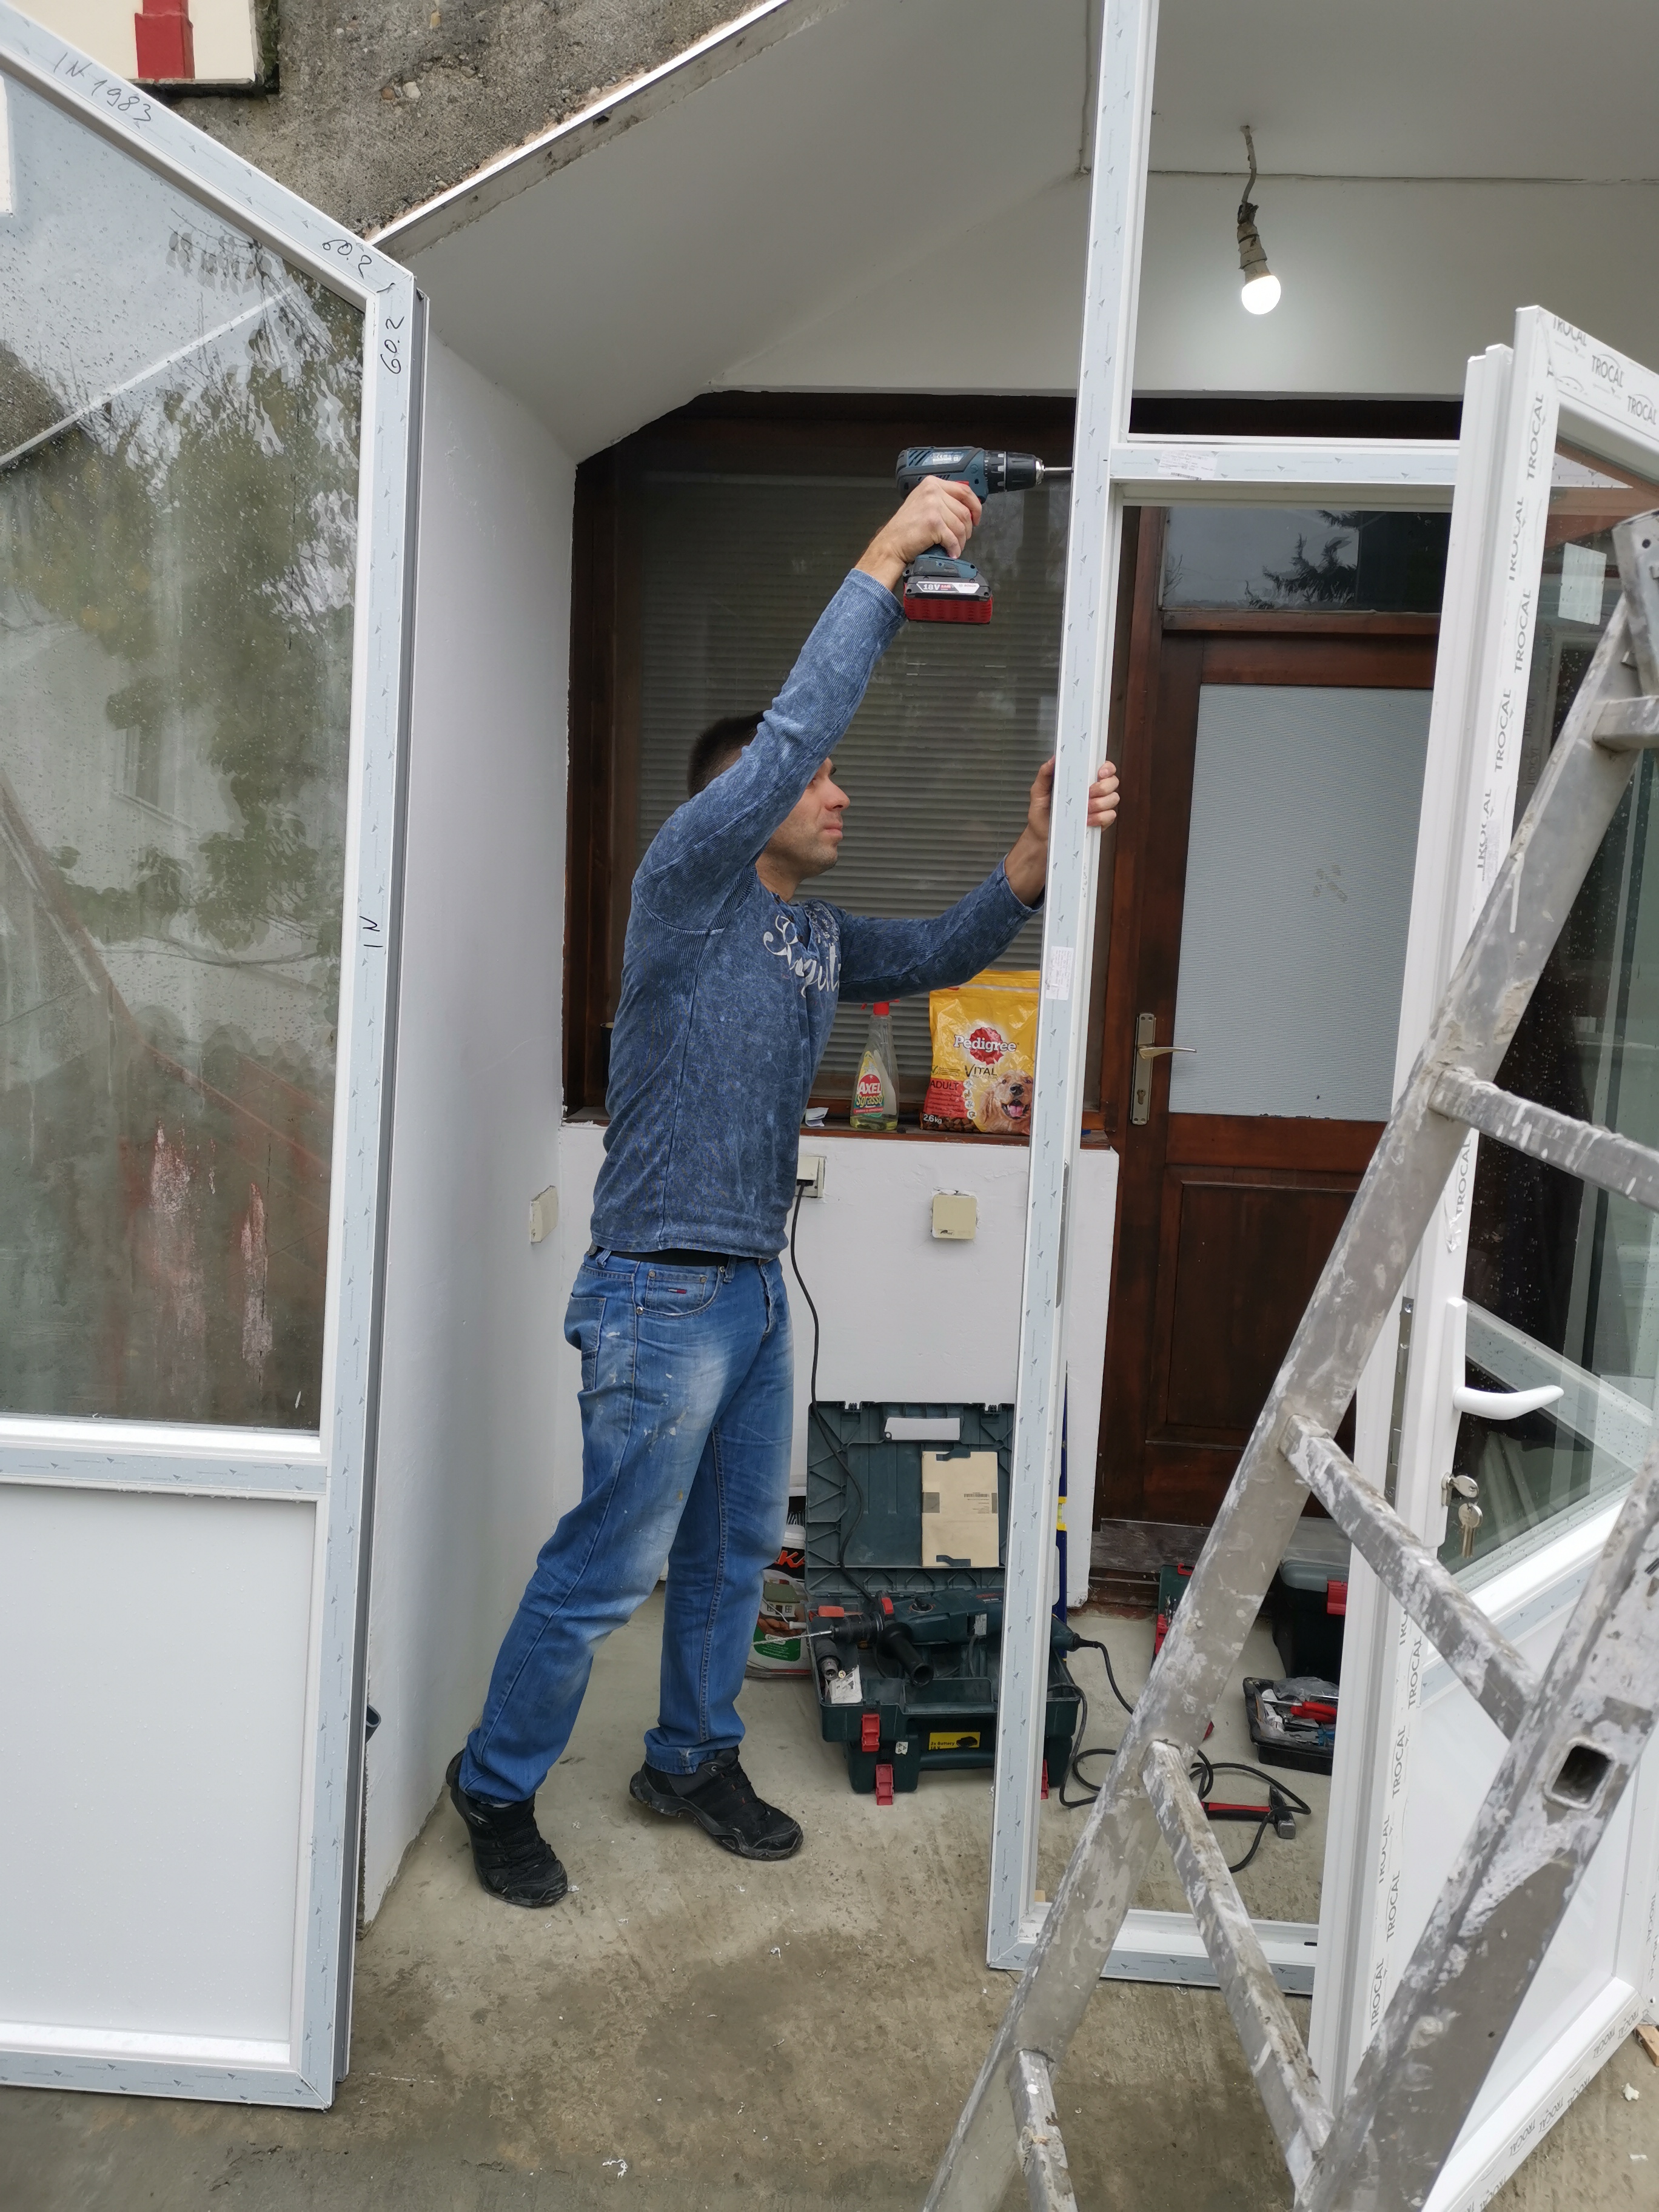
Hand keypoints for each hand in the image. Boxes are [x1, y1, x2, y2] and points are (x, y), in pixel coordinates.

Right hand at [855, 476, 981, 592]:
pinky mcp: (933, 523)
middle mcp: (933, 492)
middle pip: (964, 511)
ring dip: (961, 541)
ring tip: (955, 547)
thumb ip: (942, 499)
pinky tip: (950, 552)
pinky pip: (953, 538)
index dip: (975, 506)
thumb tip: (965, 508)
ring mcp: (933, 506)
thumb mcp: (922, 503)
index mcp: (932, 484)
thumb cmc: (905, 528)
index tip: (976, 517)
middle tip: (963, 537)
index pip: (964, 491)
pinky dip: (954, 548)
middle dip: (967, 528)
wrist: (891, 544)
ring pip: (960, 526)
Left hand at [1004, 756, 1120, 903]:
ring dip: (1100, 803)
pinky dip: (1099, 818)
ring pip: (1113, 799)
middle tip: (1088, 794)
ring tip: (1084, 809)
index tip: (1100, 773)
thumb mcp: (1038, 791)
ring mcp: (1099, 807)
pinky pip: (1110, 816)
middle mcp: (1094, 792)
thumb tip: (1054, 758)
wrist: (1041, 838)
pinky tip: (1087, 820)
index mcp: (1082, 780)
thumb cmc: (1041, 814)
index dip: (1107, 768)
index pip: (1104, 768)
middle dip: (1102, 787)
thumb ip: (1045, 773)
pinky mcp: (1101, 822)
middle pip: (1113, 782)